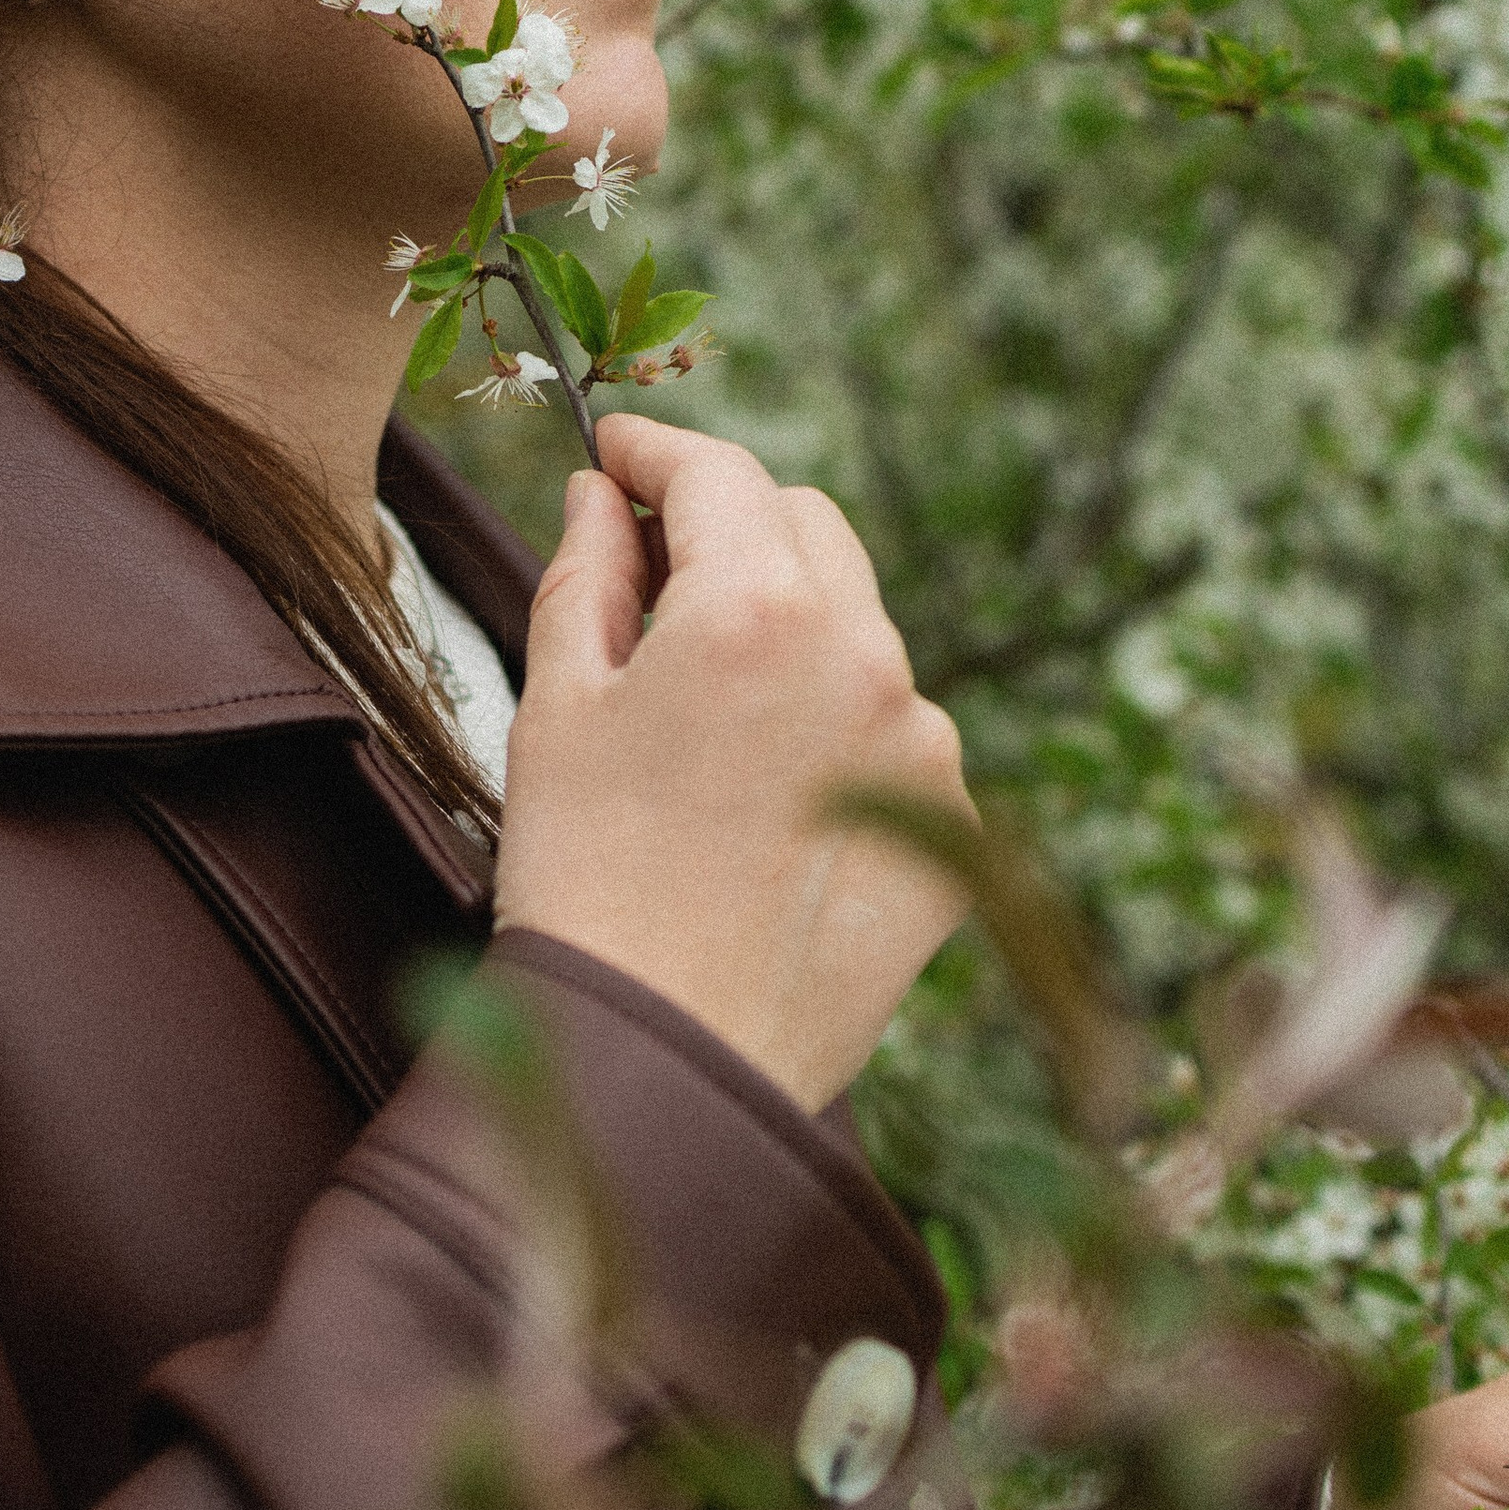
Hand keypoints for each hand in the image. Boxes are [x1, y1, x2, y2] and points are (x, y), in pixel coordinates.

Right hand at [494, 415, 972, 1113]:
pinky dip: (834, 724)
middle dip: (730, 525)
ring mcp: (921, 743)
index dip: (656, 450)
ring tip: (707, 712)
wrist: (665, 1059)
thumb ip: (586, 570)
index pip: (717, 472)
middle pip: (804, 525)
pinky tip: (765, 794)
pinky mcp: (951, 823)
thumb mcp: (557, 701)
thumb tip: (601, 497)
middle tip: (653, 569)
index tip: (615, 453)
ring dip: (788, 626)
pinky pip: (893, 727)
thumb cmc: (586, 876)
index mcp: (756, 611)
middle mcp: (864, 657)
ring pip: (858, 624)